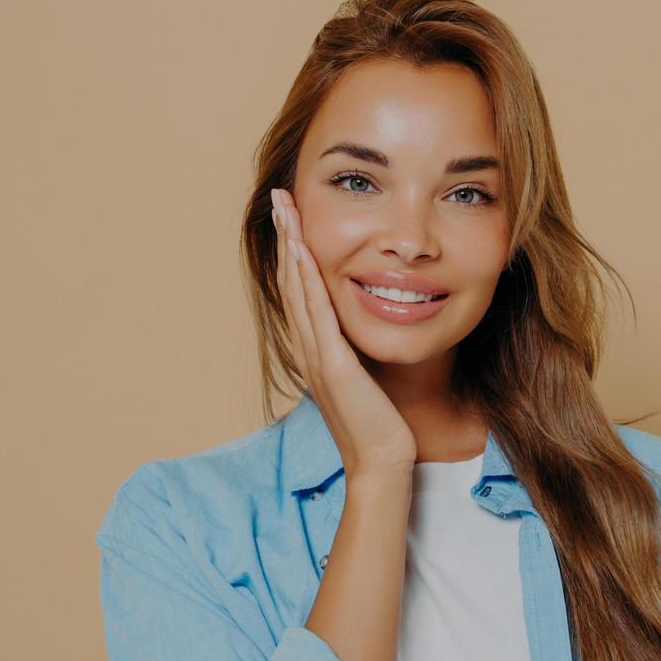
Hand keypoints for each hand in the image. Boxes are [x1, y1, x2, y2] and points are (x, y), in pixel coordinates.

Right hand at [271, 188, 416, 475]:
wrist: (381, 464)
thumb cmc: (381, 425)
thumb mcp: (367, 376)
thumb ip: (359, 350)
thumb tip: (367, 324)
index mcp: (316, 350)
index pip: (299, 290)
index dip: (292, 251)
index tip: (291, 216)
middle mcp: (309, 348)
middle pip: (289, 281)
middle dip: (284, 237)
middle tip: (279, 197)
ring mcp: (317, 356)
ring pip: (296, 290)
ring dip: (289, 246)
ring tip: (284, 209)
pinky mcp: (333, 365)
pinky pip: (316, 313)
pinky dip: (306, 279)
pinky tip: (301, 251)